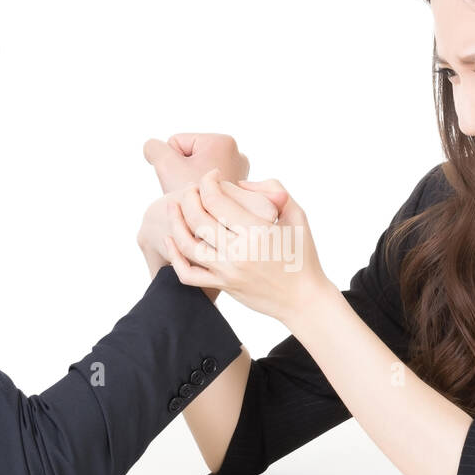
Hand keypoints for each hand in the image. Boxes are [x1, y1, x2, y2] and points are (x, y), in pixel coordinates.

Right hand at [143, 134, 248, 194]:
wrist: (208, 234)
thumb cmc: (189, 200)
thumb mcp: (166, 167)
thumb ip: (154, 148)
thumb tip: (152, 147)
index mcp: (222, 141)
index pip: (177, 141)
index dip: (170, 162)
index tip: (180, 179)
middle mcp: (236, 153)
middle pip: (189, 155)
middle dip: (182, 172)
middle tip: (186, 189)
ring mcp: (239, 170)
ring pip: (196, 169)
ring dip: (189, 182)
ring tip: (196, 197)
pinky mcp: (234, 185)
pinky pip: (206, 182)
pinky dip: (200, 191)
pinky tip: (204, 202)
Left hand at [163, 168, 330, 325]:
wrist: (303, 299)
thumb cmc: (302, 254)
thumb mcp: (297, 215)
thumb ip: (273, 190)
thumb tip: (239, 183)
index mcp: (257, 232)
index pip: (217, 200)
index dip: (208, 182)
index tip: (212, 175)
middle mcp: (239, 253)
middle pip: (197, 218)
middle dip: (189, 196)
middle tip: (192, 188)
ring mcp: (228, 272)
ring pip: (187, 244)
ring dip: (175, 221)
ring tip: (173, 206)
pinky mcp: (223, 285)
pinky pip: (188, 274)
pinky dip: (175, 257)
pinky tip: (171, 240)